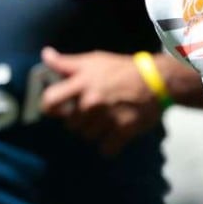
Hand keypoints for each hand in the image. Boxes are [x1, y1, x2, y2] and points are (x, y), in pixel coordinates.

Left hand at [40, 47, 160, 155]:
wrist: (156, 80)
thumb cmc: (121, 69)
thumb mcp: (94, 60)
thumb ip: (67, 63)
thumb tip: (46, 55)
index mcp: (82, 82)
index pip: (50, 100)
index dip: (50, 107)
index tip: (57, 108)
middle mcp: (92, 101)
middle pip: (70, 124)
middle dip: (79, 119)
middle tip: (93, 110)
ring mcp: (107, 117)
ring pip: (87, 136)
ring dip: (95, 131)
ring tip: (107, 118)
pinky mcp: (123, 131)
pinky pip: (106, 149)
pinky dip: (110, 144)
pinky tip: (116, 132)